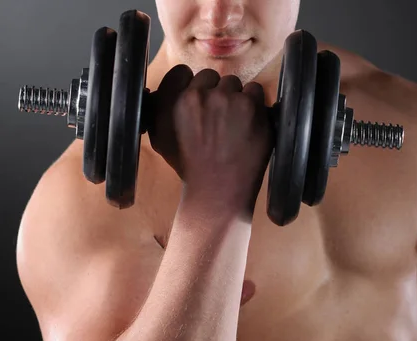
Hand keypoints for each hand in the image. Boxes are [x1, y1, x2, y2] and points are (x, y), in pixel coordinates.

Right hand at [148, 64, 273, 218]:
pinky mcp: (251, 106)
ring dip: (236, 101)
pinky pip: (256, 92)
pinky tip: (248, 128)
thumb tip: (162, 91)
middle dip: (216, 95)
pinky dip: (255, 108)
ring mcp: (226, 99)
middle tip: (219, 122)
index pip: (183, 73)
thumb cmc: (190, 168)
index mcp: (170, 101)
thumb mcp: (161, 139)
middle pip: (211, 77)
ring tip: (235, 128)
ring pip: (234, 84)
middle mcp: (197, 95)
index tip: (200, 106)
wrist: (217, 192)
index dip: (194, 89)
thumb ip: (159, 109)